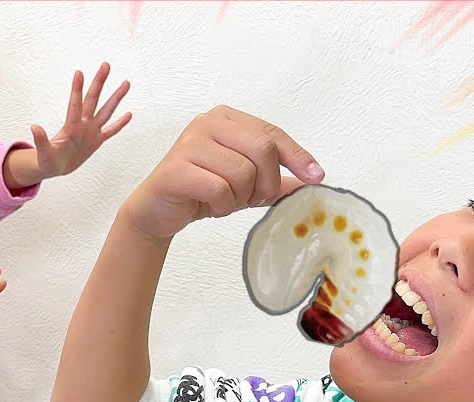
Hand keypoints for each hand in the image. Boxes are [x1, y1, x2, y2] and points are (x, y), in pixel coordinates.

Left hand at [32, 62, 131, 179]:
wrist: (55, 167)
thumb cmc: (48, 161)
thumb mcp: (44, 153)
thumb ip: (41, 140)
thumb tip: (34, 127)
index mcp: (71, 127)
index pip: (75, 104)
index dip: (77, 89)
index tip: (79, 72)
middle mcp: (82, 125)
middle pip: (93, 99)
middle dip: (99, 82)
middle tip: (105, 65)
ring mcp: (91, 131)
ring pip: (106, 111)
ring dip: (116, 98)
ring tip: (126, 83)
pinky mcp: (97, 141)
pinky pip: (111, 130)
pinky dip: (119, 124)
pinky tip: (129, 114)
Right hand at [118, 105, 325, 241]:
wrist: (156, 210)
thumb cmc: (199, 191)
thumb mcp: (244, 184)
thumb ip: (275, 180)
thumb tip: (311, 181)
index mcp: (226, 119)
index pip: (273, 133)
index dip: (298, 156)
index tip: (316, 176)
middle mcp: (207, 123)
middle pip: (263, 150)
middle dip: (267, 183)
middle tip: (255, 199)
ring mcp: (190, 143)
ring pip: (243, 172)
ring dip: (240, 197)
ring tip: (226, 201)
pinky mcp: (176, 168)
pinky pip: (219, 189)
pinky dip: (222, 205)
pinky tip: (212, 205)